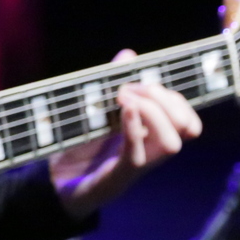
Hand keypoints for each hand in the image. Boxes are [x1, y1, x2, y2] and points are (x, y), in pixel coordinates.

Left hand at [49, 49, 201, 218]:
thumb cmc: (77, 146)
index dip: (174, 97)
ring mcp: (135, 168)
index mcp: (151, 139)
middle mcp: (151, 154)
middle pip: (188, 128)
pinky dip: (133, 128)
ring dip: (152, 113)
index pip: (188, 120)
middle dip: (166, 100)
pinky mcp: (114, 178)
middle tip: (130, 89)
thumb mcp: (96, 110)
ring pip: (172, 144)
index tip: (140, 82)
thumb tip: (129, 55)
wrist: (51, 184)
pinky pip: (135, 156)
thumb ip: (113, 83)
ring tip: (124, 98)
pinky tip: (124, 109)